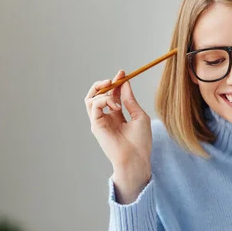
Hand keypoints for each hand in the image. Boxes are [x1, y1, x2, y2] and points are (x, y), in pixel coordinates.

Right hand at [84, 70, 151, 202]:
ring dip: (102, 90)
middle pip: (97, 95)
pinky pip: (93, 105)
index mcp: (117, 116)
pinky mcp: (96, 125)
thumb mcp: (139, 115)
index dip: (116, 83)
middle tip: (114, 79)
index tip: (122, 73)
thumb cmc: (141, 141)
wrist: (136, 158)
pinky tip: (115, 105)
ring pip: (90, 98)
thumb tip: (125, 83)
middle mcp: (106, 118)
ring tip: (115, 95)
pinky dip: (103, 99)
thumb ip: (130, 100)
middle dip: (104, 83)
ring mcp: (100, 121)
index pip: (112, 95)